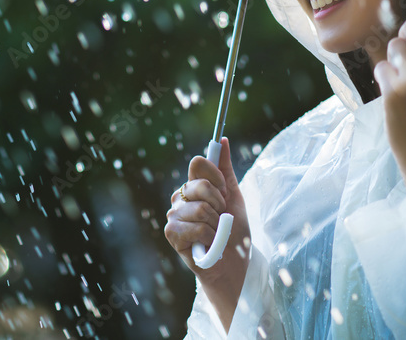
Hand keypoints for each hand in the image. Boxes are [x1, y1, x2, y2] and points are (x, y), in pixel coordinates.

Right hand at [164, 137, 249, 330]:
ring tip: (216, 234)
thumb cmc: (234, 232)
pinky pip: (197, 227)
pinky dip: (211, 238)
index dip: (216, 177)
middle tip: (222, 218)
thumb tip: (221, 140)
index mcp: (192, 187)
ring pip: (201, 209)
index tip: (225, 192)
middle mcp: (179, 198)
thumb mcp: (234, 196)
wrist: (234, 264)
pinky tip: (208, 244)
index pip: (198, 164)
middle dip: (220, 204)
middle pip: (200, 185)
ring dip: (217, 225)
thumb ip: (225, 169)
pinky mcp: (171, 234)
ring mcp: (173, 215)